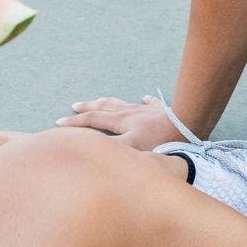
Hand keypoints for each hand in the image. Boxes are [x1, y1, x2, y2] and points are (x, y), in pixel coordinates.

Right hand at [57, 95, 184, 149]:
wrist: (188, 126)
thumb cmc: (160, 141)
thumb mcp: (132, 148)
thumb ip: (110, 148)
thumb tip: (89, 147)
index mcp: (120, 121)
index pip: (92, 120)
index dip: (75, 123)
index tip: (58, 123)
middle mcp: (129, 112)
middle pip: (104, 107)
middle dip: (88, 107)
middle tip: (75, 105)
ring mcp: (145, 110)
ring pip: (122, 103)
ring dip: (108, 102)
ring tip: (100, 99)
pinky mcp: (161, 111)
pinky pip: (150, 104)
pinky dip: (144, 102)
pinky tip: (144, 98)